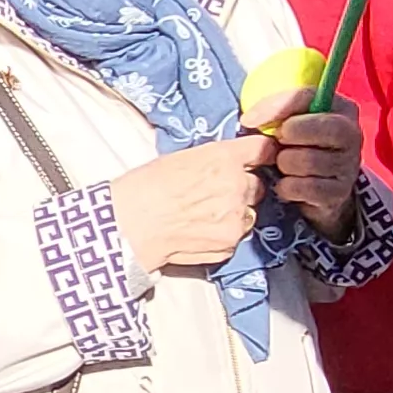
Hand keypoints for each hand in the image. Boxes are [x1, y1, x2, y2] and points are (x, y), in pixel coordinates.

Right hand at [106, 134, 277, 271]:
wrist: (130, 225)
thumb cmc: (145, 188)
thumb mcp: (181, 157)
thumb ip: (214, 159)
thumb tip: (228, 161)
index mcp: (224, 158)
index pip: (261, 149)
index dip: (260, 154)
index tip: (257, 157)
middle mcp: (237, 186)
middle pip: (257, 184)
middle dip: (242, 187)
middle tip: (216, 192)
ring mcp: (236, 217)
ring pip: (250, 211)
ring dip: (236, 212)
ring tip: (205, 215)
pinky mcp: (230, 243)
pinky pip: (238, 235)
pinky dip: (224, 233)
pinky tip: (200, 231)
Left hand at [246, 88, 362, 241]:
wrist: (314, 187)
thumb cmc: (297, 144)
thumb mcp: (287, 120)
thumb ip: (273, 110)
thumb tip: (250, 120)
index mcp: (340, 107)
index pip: (307, 97)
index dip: (276, 108)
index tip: (249, 120)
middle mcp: (352, 134)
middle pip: (317, 128)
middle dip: (287, 137)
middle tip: (277, 144)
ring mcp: (349, 165)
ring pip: (308, 161)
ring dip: (285, 164)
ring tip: (283, 165)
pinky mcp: (340, 192)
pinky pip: (307, 188)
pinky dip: (288, 187)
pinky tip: (286, 184)